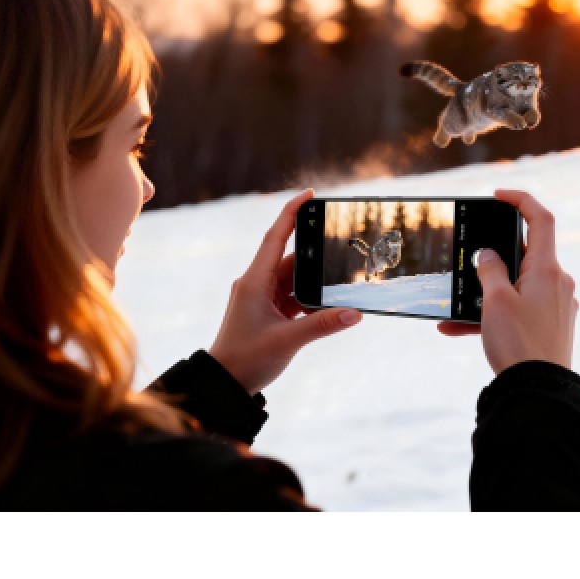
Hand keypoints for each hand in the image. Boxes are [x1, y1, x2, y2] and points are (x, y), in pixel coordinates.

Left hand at [208, 188, 361, 394]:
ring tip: (338, 287)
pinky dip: (309, 301)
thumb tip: (354, 314)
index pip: (275, 236)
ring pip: (294, 280)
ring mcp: (261, 297)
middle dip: (317, 258)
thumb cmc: (246, 360)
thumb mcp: (288, 340)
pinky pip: (292, 296)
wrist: (224, 384)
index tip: (309, 194)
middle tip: (341, 251)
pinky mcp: (267, 311)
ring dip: (314, 285)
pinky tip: (326, 309)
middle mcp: (256, 283)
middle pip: (291, 259)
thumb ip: (322, 325)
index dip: (292, 212)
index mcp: (254, 281)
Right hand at [437, 189, 576, 375]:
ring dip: (486, 293)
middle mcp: (557, 283)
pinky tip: (457, 329)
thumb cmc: (519, 344)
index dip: (521, 200)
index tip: (499, 195)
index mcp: (547, 270)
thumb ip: (490, 270)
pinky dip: (493, 314)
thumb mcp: (495, 301)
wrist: (539, 391)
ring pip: (516, 286)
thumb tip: (488, 254)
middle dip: (493, 258)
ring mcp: (556, 305)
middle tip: (470, 263)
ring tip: (454, 311)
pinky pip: (518, 309)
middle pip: (525, 254)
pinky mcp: (550, 325)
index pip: (541, 220)